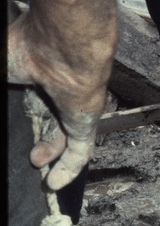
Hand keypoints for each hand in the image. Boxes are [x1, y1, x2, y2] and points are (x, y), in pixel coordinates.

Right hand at [8, 12, 109, 189]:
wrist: (62, 42)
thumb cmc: (28, 43)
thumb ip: (0, 85)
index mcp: (36, 70)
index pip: (33, 97)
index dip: (21, 112)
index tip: (10, 126)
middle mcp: (57, 89)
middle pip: (50, 118)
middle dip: (40, 136)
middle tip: (28, 151)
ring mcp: (74, 106)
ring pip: (65, 136)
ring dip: (50, 152)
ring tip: (35, 163)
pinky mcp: (86, 122)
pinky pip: (79, 152)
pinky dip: (67, 169)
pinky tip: (53, 183)